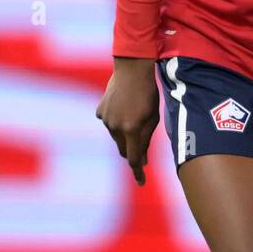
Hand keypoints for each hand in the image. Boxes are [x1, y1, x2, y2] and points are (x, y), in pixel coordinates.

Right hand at [96, 57, 159, 185]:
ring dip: (125, 134)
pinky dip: (116, 122)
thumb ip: (146, 139)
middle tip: (142, 145)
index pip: (133, 159)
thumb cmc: (148, 94)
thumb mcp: (152, 117)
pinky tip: (123, 108)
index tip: (141, 182)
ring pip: (116, 137)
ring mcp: (105, 119)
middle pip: (123, 149)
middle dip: (132, 151)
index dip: (137, 172)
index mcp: (131, 130)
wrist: (131, 69)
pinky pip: (109, 123)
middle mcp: (115, 127)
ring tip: (134, 116)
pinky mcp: (99, 111)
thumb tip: (141, 160)